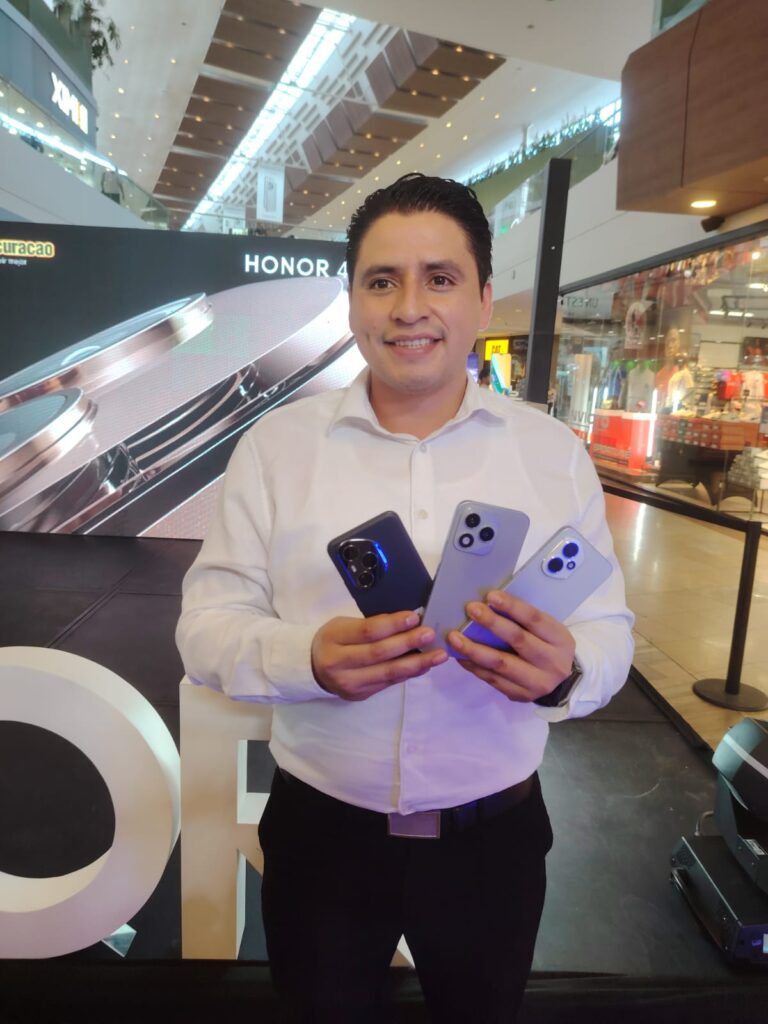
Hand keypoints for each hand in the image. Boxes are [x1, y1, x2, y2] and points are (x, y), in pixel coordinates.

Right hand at [311, 611, 447, 700]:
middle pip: (379, 653)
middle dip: (408, 643)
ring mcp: (350, 683)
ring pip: (388, 673)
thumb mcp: (344, 625)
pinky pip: (389, 683)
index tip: (414, 617)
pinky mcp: (360, 695)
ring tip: (438, 656)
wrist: (312, 668)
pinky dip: (409, 673)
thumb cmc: (333, 640)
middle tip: (430, 634)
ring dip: (417, 664)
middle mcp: (339, 664)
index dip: (393, 625)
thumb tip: (410, 621)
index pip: (368, 632)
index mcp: (333, 639)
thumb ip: (372, 625)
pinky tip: (424, 666)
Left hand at [447, 590, 574, 702]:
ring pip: (500, 663)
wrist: (561, 683)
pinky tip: (460, 655)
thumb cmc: (547, 646)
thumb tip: (489, 603)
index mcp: (560, 639)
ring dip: (474, 649)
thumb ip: (523, 619)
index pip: (534, 619)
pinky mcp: (520, 695)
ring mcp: (536, 682)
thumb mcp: (547, 630)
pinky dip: (474, 665)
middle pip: (517, 639)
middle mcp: (552, 662)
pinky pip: (492, 678)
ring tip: (454, 638)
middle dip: (491, 623)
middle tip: (471, 610)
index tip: (491, 596)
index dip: (512, 607)